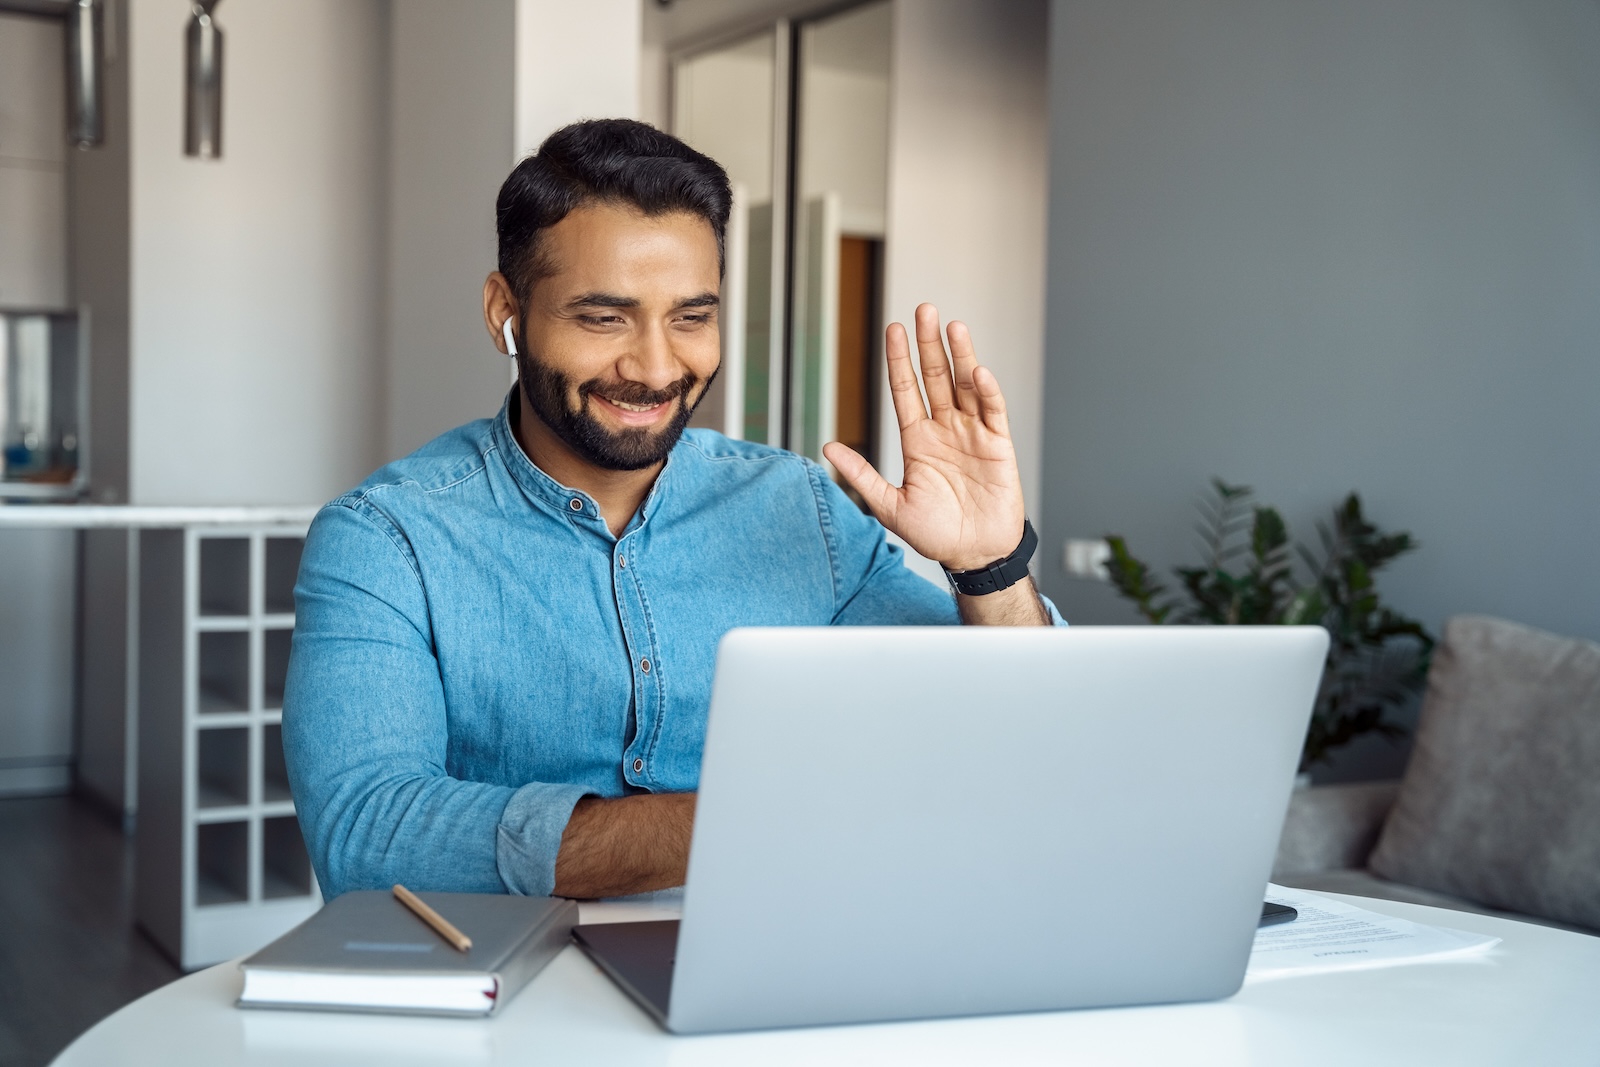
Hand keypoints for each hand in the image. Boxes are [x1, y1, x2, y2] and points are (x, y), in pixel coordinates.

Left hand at [823, 304, 1025, 571]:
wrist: (975, 555)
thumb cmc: (936, 534)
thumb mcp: (890, 506)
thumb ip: (861, 475)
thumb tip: (828, 447)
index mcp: (917, 440)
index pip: (905, 390)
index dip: (899, 360)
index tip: (893, 329)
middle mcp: (944, 430)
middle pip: (935, 378)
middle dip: (929, 345)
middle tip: (924, 310)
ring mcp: (972, 434)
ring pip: (965, 386)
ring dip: (960, 356)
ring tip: (953, 327)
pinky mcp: (998, 445)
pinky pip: (993, 411)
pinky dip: (987, 391)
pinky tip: (977, 371)